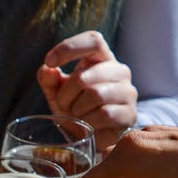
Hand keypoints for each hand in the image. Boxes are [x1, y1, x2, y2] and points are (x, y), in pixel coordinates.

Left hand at [37, 31, 138, 149]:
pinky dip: (88, 122)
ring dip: (76, 109)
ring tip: (75, 115)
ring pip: (95, 94)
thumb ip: (49, 79)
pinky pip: (104, 114)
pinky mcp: (130, 113)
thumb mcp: (57, 92)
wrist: (92, 137)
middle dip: (66, 94)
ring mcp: (128, 91)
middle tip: (63, 105)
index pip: (93, 40)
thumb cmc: (76, 108)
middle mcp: (119, 70)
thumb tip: (47, 70)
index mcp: (101, 58)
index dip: (70, 47)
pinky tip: (87, 125)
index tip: (50, 62)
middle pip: (85, 75)